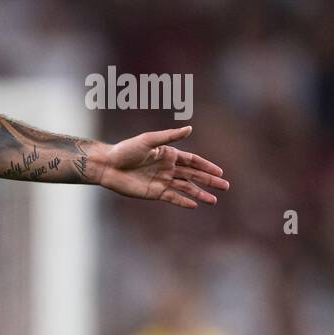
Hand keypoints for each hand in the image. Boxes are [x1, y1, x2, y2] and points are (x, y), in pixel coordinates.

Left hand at [94, 125, 228, 208]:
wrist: (108, 166)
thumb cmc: (126, 150)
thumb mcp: (149, 140)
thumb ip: (169, 137)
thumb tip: (190, 128)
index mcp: (169, 154)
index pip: (193, 161)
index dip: (207, 166)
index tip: (220, 172)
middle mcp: (168, 168)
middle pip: (193, 175)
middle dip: (209, 181)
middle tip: (225, 187)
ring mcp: (162, 181)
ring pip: (186, 188)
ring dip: (200, 194)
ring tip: (213, 201)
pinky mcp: (154, 192)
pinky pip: (172, 197)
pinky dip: (183, 201)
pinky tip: (195, 205)